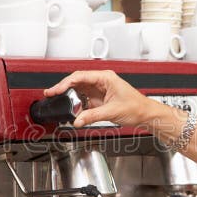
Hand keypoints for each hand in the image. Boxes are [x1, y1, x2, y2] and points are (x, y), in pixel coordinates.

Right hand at [43, 70, 160, 127]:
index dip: (65, 83)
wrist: (146, 114)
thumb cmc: (136, 107)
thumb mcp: (112, 112)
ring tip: (58, 102)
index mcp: (105, 77)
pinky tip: (71, 109)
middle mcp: (101, 81)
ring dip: (69, 96)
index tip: (55, 90)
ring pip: (79, 90)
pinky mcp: (99, 98)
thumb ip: (92, 116)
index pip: (79, 76)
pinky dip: (76, 104)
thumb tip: (77, 120)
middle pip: (76, 81)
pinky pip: (84, 99)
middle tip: (50, 94)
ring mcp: (100, 89)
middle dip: (63, 88)